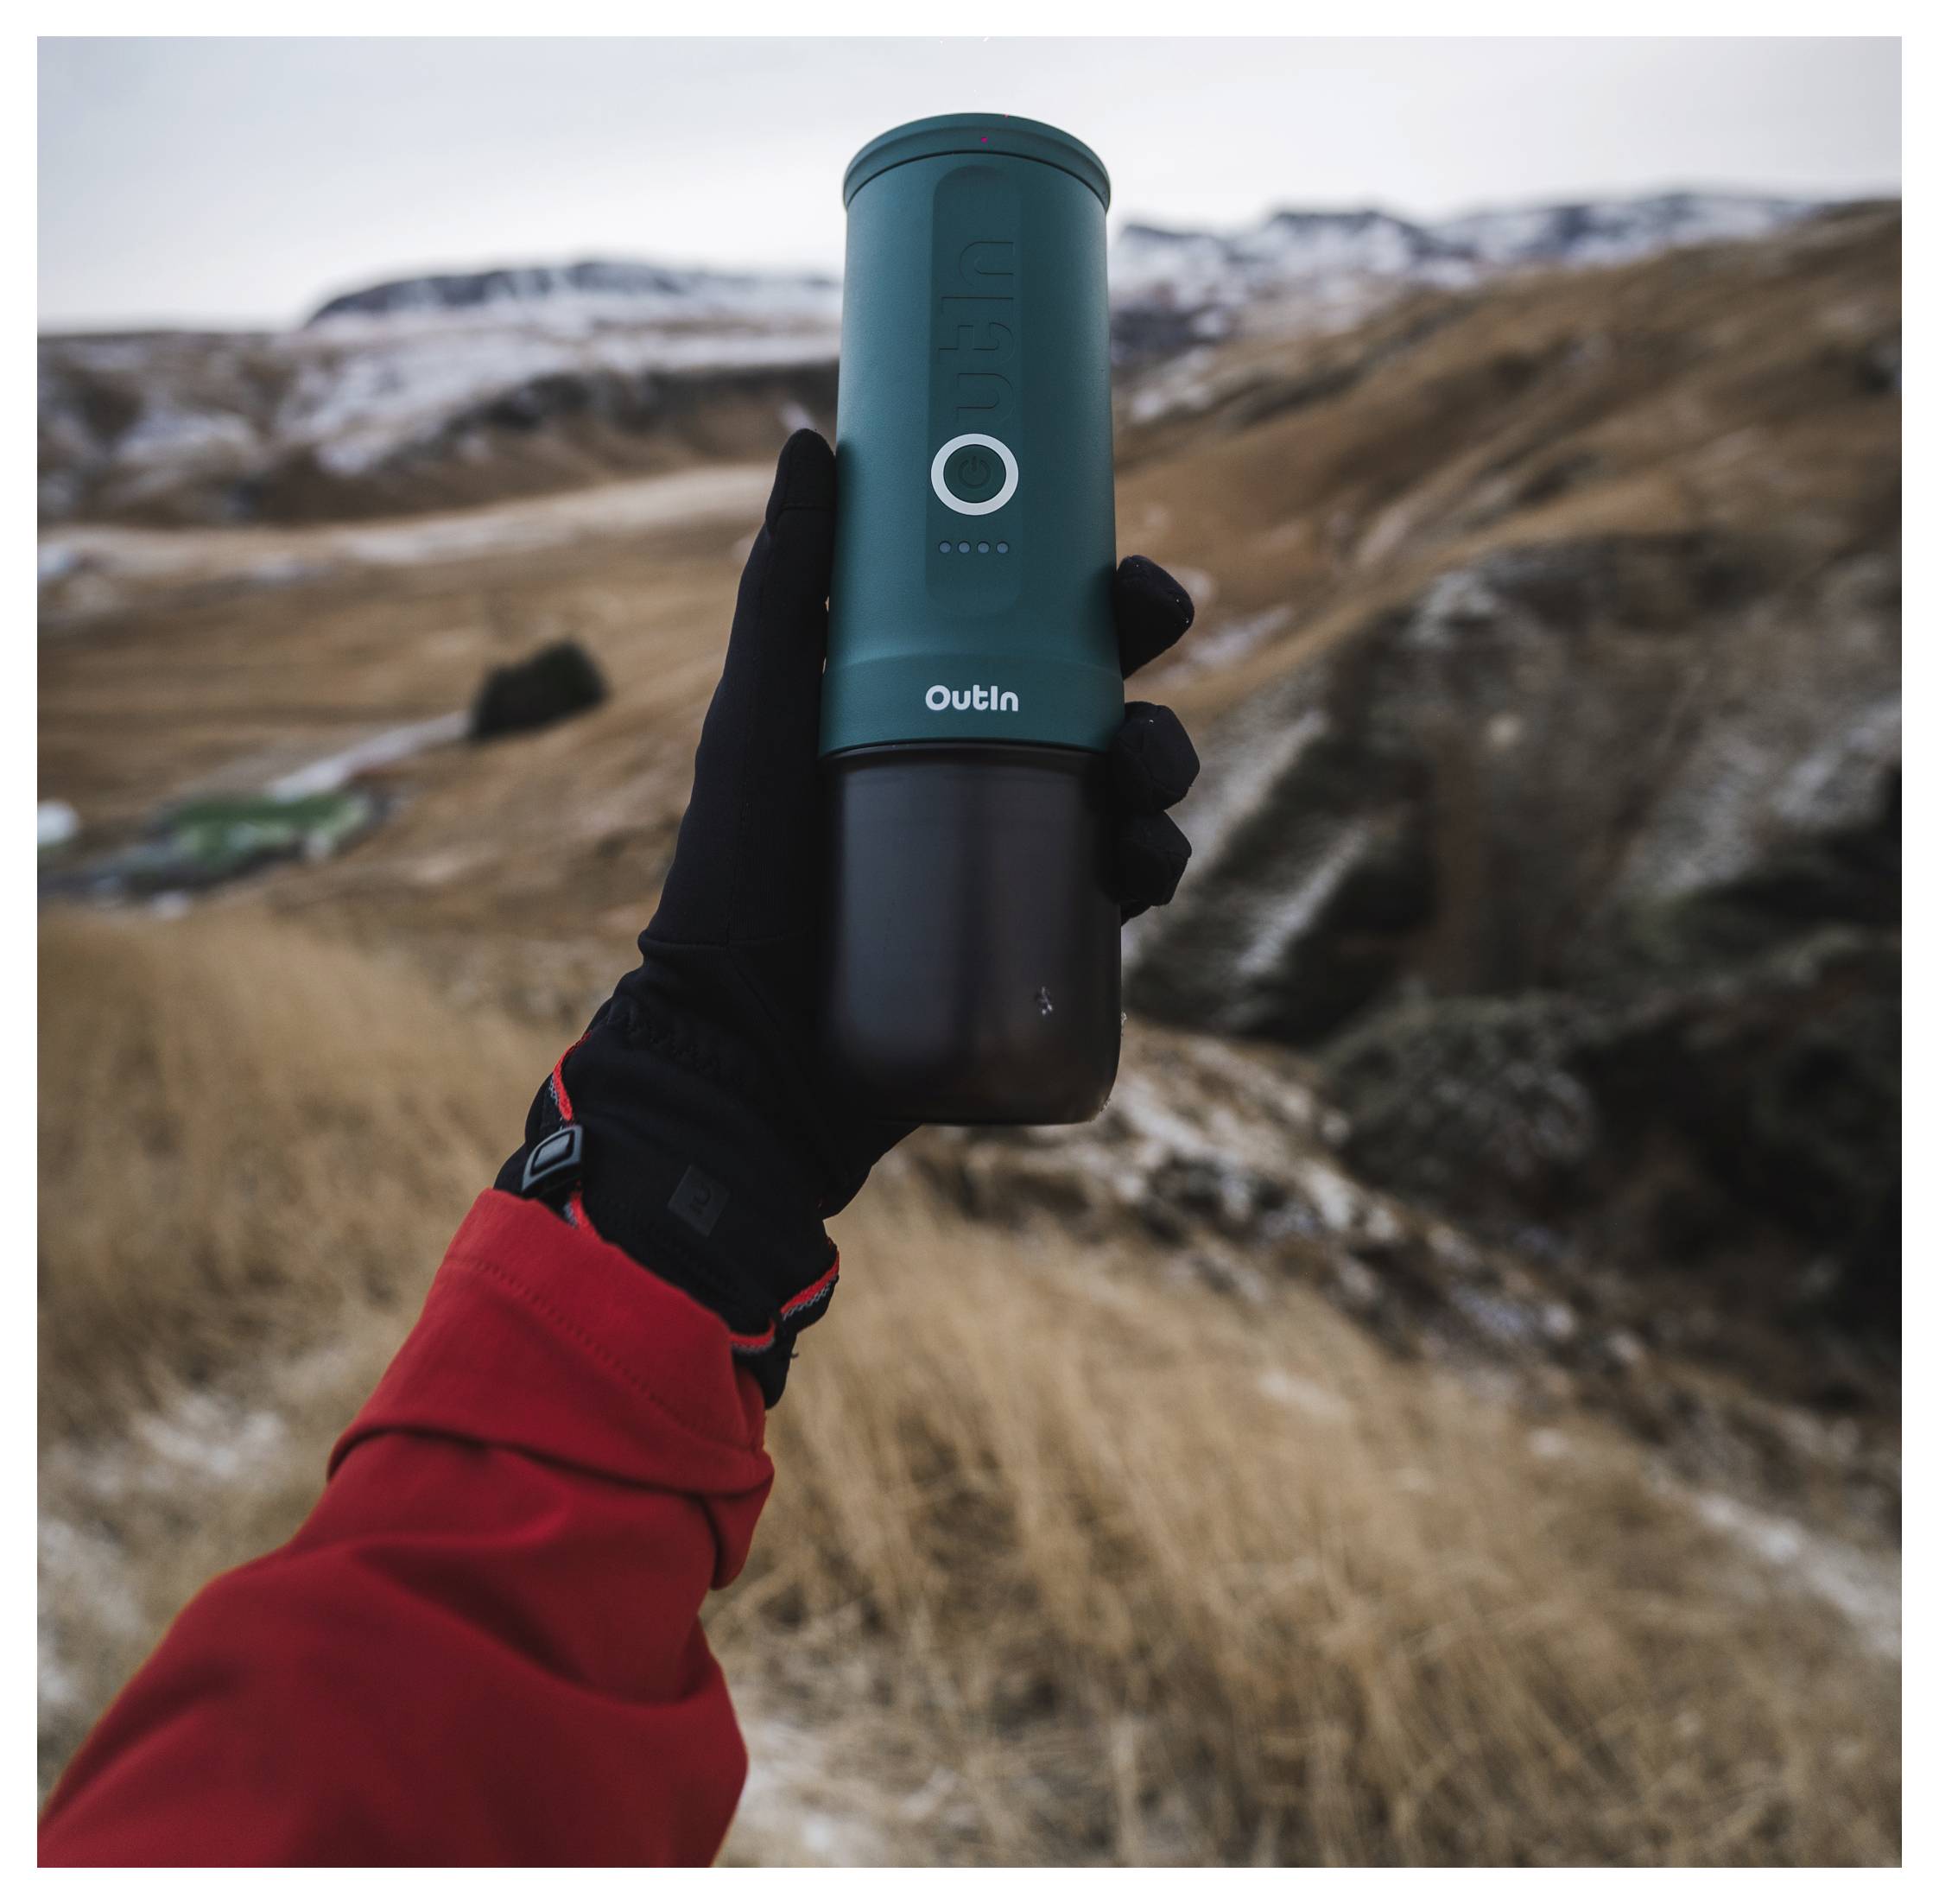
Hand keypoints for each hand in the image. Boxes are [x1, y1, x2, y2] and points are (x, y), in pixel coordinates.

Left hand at [498, 431, 1199, 1400]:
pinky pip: (1122, 891)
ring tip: (1141, 800)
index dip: (1098, 595)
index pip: (1032, 627)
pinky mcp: (1035, 940)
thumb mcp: (761, 720)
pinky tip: (1141, 878)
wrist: (748, 1055)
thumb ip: (785, 584)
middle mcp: (976, 767)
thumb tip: (813, 432)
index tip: (1127, 581)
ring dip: (1166, 774)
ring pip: (1127, 791)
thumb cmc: (736, 880)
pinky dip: (1152, 872)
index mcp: (925, 701)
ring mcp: (1009, 855)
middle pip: (1099, 699)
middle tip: (1149, 681)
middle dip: (1150, 679)